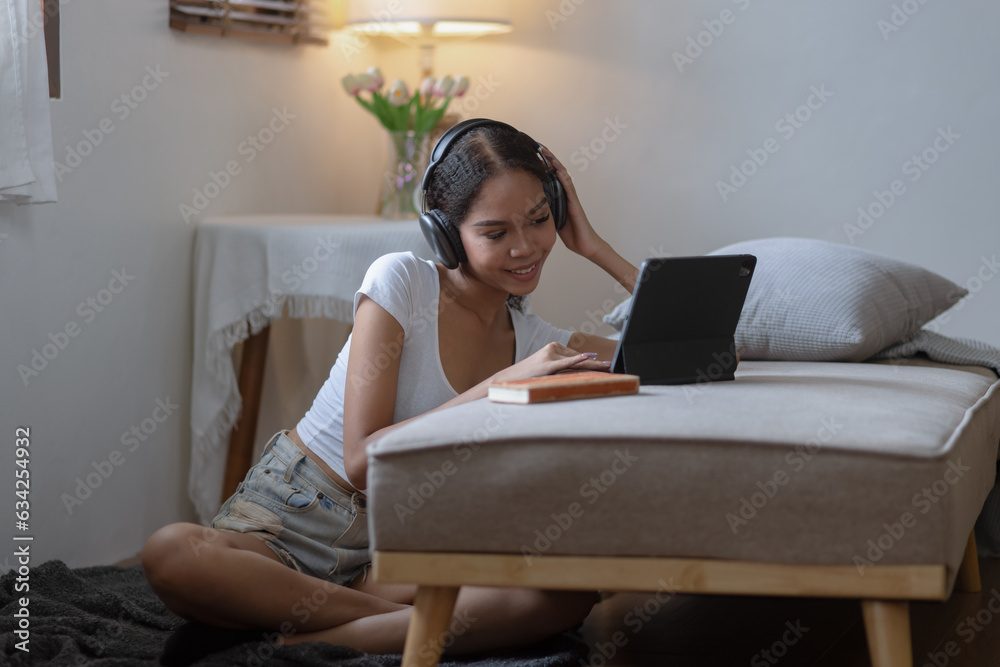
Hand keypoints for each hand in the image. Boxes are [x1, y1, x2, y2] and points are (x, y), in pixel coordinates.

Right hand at [491, 342, 609, 383]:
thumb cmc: (529, 376)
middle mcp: (553, 348)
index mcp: (554, 348)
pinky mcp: (547, 364)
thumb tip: (582, 366)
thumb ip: (562, 367)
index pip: (577, 357)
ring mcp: (550, 355)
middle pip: (579, 359)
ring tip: (607, 367)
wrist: (509, 379)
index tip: (605, 364)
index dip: (592, 362)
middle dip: (596, 364)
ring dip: (592, 365)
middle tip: (611, 365)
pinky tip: (588, 357)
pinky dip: (577, 359)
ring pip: (576, 362)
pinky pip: (565, 362)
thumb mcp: (547, 369)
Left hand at [540, 146, 606, 258]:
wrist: (585, 245)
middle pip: (557, 172)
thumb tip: (529, 208)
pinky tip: (557, 169)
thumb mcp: (553, 220)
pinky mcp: (575, 204)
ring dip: (555, 163)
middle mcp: (567, 195)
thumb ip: (545, 211)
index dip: (544, 166)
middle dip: (549, 159)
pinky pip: (569, 188)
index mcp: (561, 198)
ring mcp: (572, 198)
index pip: (551, 177)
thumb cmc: (572, 234)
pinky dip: (563, 177)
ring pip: (563, 176)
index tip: (534, 155)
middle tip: (539, 147)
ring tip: (546, 152)